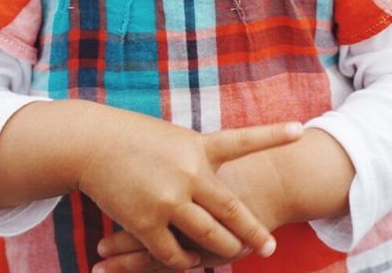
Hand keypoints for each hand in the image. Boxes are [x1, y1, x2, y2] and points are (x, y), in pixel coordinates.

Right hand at [94, 148, 288, 271]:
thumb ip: (200, 158)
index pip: (243, 141)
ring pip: (207, 236)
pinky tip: (190, 261)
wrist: (91, 143)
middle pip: (231, 210)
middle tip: (271, 247)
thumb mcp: (174, 139)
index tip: (300, 131)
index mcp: (199, 147)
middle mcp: (189, 173)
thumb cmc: (135, 137)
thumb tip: (220, 181)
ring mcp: (168, 199)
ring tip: (237, 255)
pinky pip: (172, 253)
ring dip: (223, 250)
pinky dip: (184, 260)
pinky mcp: (145, 221)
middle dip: (254, 231)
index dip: (272, 136)